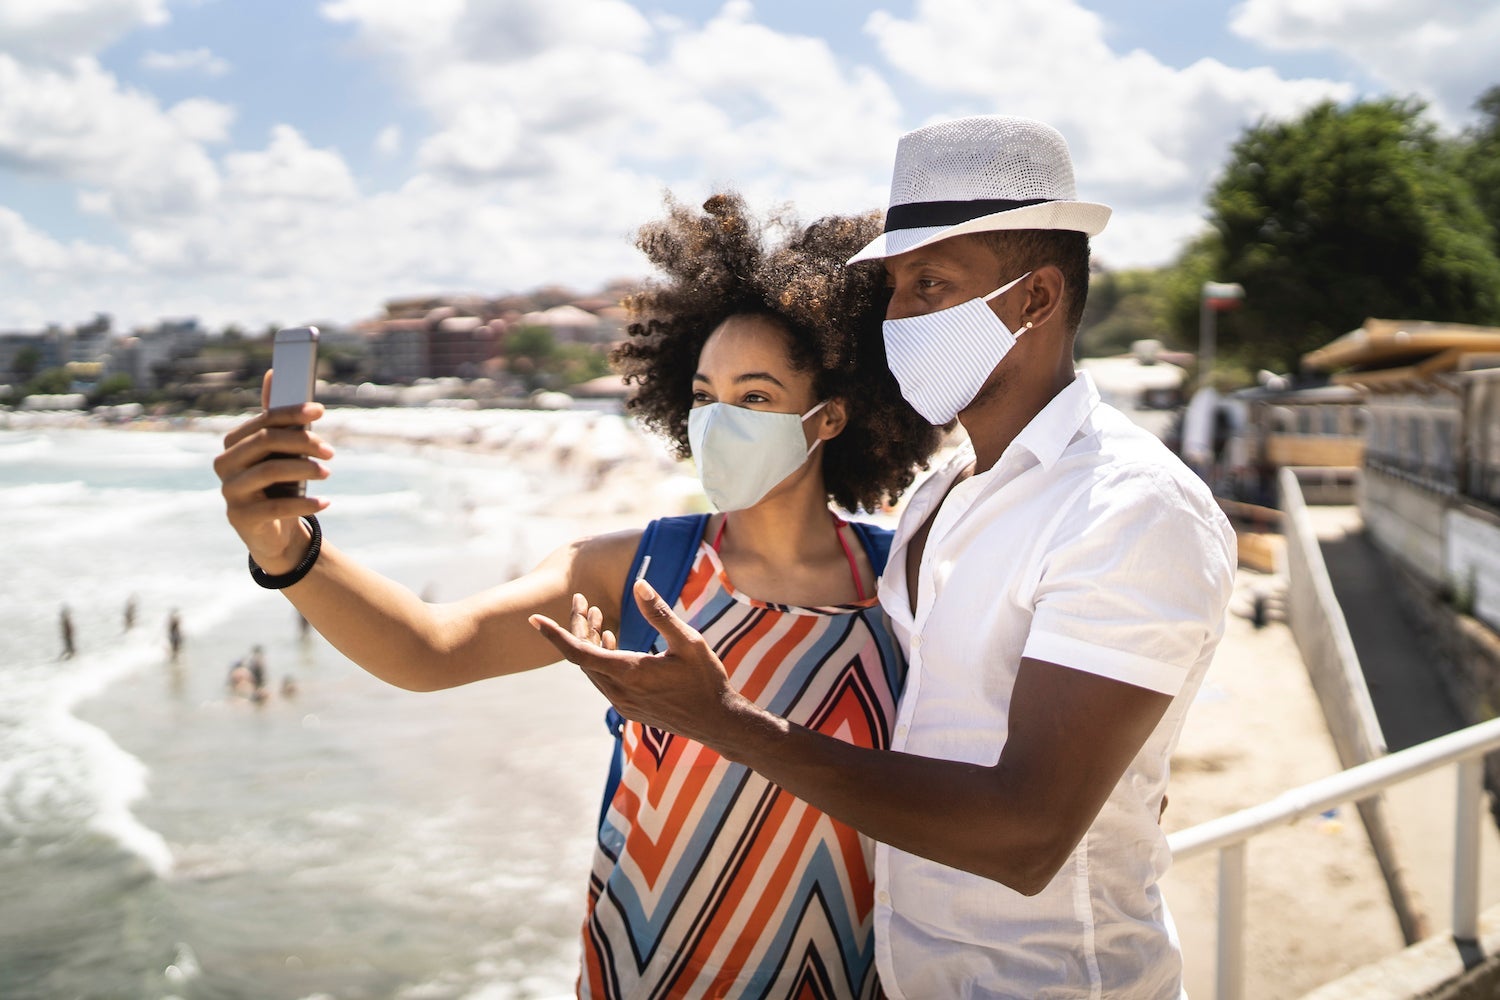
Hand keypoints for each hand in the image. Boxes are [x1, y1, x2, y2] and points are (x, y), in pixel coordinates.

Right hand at [212, 371, 333, 573]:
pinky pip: (276, 507)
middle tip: (330, 451)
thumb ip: (276, 418)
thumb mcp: (280, 451)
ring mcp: (229, 491)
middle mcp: (225, 464)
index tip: (320, 411)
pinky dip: (305, 504)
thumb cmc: (278, 484)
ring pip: (270, 471)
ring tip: (327, 473)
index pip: (264, 421)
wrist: (273, 532)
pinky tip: (326, 502)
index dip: (292, 413)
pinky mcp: (239, 518)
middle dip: (302, 441)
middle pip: (266, 442)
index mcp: (234, 443)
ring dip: (305, 469)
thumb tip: (273, 372)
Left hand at [530, 580, 749, 746]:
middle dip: (578, 626)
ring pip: (592, 668)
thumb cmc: (706, 681)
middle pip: (583, 656)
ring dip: (590, 641)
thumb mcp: (689, 642)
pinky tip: (610, 639)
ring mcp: (623, 703)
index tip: (534, 619)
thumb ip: (660, 614)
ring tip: (597, 614)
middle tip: (582, 600)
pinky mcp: (629, 708)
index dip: (555, 634)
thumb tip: (638, 584)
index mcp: (629, 673)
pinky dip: (600, 657)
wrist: (717, 723)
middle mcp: (619, 691)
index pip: (578, 652)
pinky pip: (603, 679)